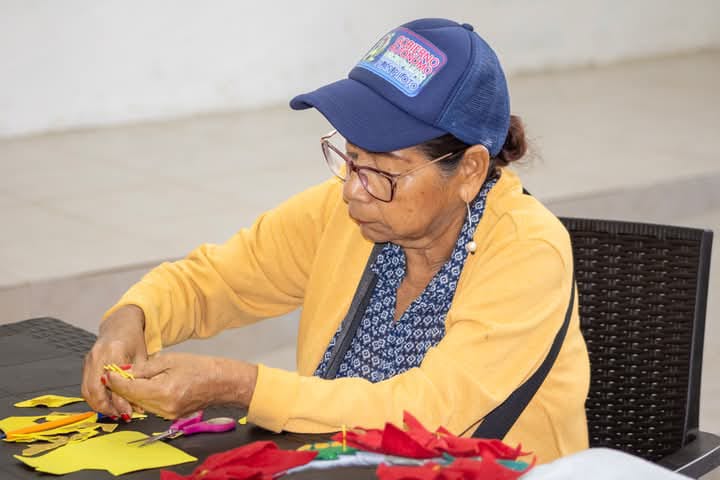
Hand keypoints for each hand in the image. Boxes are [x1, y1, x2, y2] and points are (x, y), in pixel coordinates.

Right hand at [81, 305, 147, 419]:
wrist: (121, 324)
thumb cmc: (134, 339)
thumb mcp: (142, 357)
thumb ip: (138, 380)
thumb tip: (137, 405)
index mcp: (114, 352)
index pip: (113, 384)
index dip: (119, 402)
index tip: (128, 412)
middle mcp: (98, 355)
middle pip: (94, 390)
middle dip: (106, 407)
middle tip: (119, 415)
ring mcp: (89, 359)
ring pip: (87, 390)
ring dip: (99, 405)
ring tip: (114, 412)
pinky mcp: (85, 364)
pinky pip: (86, 385)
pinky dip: (95, 397)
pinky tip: (107, 403)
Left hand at [103, 352, 257, 418]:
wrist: (222, 382)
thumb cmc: (200, 367)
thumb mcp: (170, 360)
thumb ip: (145, 368)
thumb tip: (125, 373)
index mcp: (163, 391)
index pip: (130, 389)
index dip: (116, 381)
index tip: (108, 373)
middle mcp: (163, 407)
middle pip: (133, 399)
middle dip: (122, 387)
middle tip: (114, 375)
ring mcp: (167, 415)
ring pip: (140, 404)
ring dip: (132, 393)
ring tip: (128, 379)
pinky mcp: (171, 417)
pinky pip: (151, 407)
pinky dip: (144, 398)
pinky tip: (144, 387)